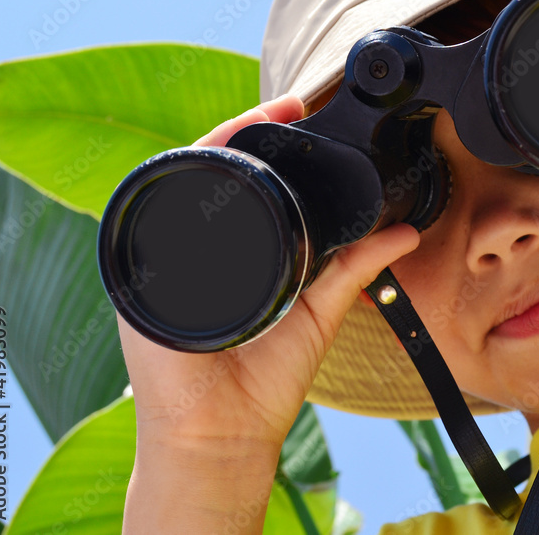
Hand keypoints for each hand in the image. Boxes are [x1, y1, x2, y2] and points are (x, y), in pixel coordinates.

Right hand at [119, 95, 420, 449]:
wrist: (223, 434)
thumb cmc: (264, 380)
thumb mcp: (320, 311)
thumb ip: (356, 267)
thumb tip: (403, 232)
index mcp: (232, 252)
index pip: (242, 180)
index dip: (265, 139)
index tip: (297, 106)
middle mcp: (192, 249)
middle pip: (208, 172)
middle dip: (239, 129)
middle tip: (280, 104)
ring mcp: (161, 261)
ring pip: (177, 184)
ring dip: (210, 146)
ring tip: (249, 118)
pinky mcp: (135, 280)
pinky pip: (147, 224)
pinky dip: (171, 188)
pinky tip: (200, 162)